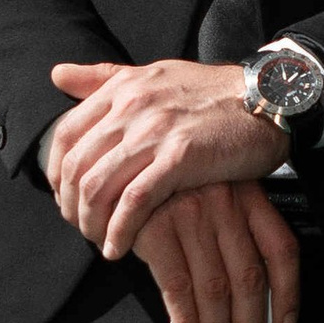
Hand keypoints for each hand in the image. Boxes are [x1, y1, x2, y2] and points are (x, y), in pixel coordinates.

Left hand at [49, 55, 286, 255]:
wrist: (268, 99)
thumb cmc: (213, 93)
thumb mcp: (154, 74)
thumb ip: (104, 77)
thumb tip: (56, 74)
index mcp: (122, 88)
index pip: (65, 134)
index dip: (56, 173)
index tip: (65, 197)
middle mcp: (132, 106)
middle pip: (76, 166)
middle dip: (70, 205)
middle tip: (79, 227)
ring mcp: (155, 131)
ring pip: (98, 187)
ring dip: (90, 223)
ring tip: (98, 241)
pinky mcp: (181, 157)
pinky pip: (134, 201)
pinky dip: (119, 230)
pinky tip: (118, 248)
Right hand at [132, 182, 302, 322]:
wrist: (119, 154)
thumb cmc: (170, 182)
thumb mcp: (214, 190)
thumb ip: (231, 230)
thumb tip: (248, 296)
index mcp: (249, 195)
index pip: (281, 249)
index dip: (288, 293)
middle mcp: (225, 204)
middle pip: (249, 278)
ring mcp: (191, 215)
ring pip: (216, 288)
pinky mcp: (156, 228)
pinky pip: (178, 286)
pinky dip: (187, 321)